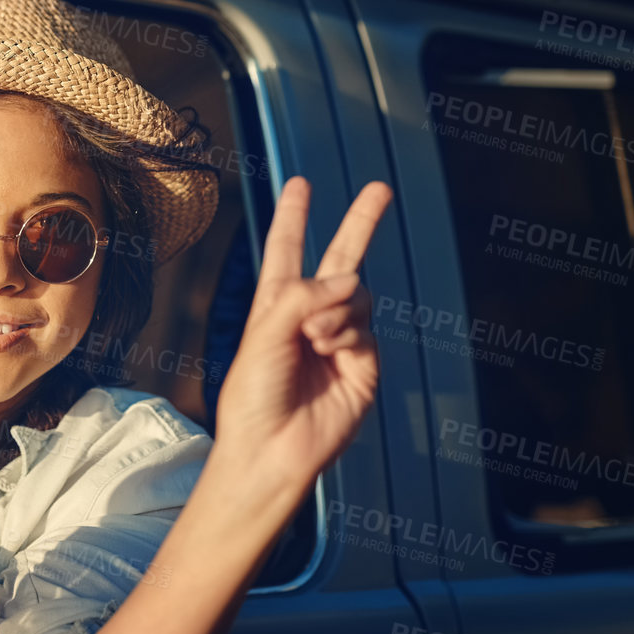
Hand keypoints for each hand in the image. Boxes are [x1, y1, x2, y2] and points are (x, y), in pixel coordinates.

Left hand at [210, 177, 392, 505]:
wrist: (271, 449)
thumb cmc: (252, 395)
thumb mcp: (263, 333)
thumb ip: (302, 296)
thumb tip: (348, 280)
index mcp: (276, 306)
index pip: (286, 251)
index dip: (293, 218)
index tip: (299, 185)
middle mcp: (310, 317)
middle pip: (340, 259)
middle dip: (361, 223)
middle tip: (381, 189)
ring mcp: (340, 340)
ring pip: (355, 295)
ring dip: (334, 309)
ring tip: (313, 338)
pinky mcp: (362, 365)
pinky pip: (363, 328)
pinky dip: (345, 332)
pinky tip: (327, 350)